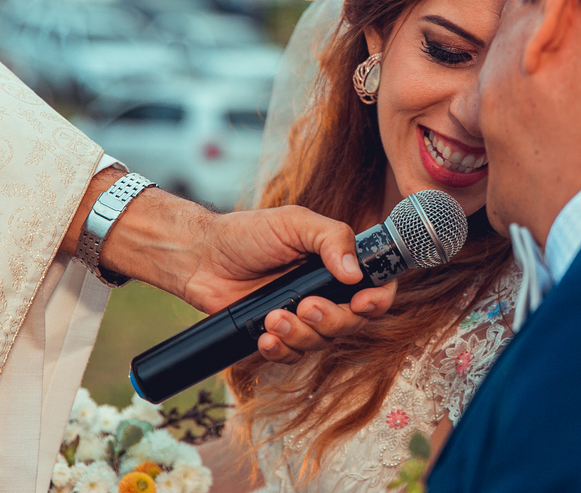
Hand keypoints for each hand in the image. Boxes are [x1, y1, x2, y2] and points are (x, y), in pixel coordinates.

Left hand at [179, 206, 396, 362]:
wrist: (202, 257)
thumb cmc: (248, 233)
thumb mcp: (294, 223)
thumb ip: (332, 239)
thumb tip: (355, 272)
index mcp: (336, 263)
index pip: (376, 286)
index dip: (378, 299)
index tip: (362, 302)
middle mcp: (325, 292)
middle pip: (352, 322)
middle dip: (332, 320)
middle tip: (306, 305)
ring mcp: (302, 315)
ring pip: (322, 342)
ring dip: (301, 334)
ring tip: (273, 317)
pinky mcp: (278, 334)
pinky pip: (292, 355)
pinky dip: (281, 350)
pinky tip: (264, 337)